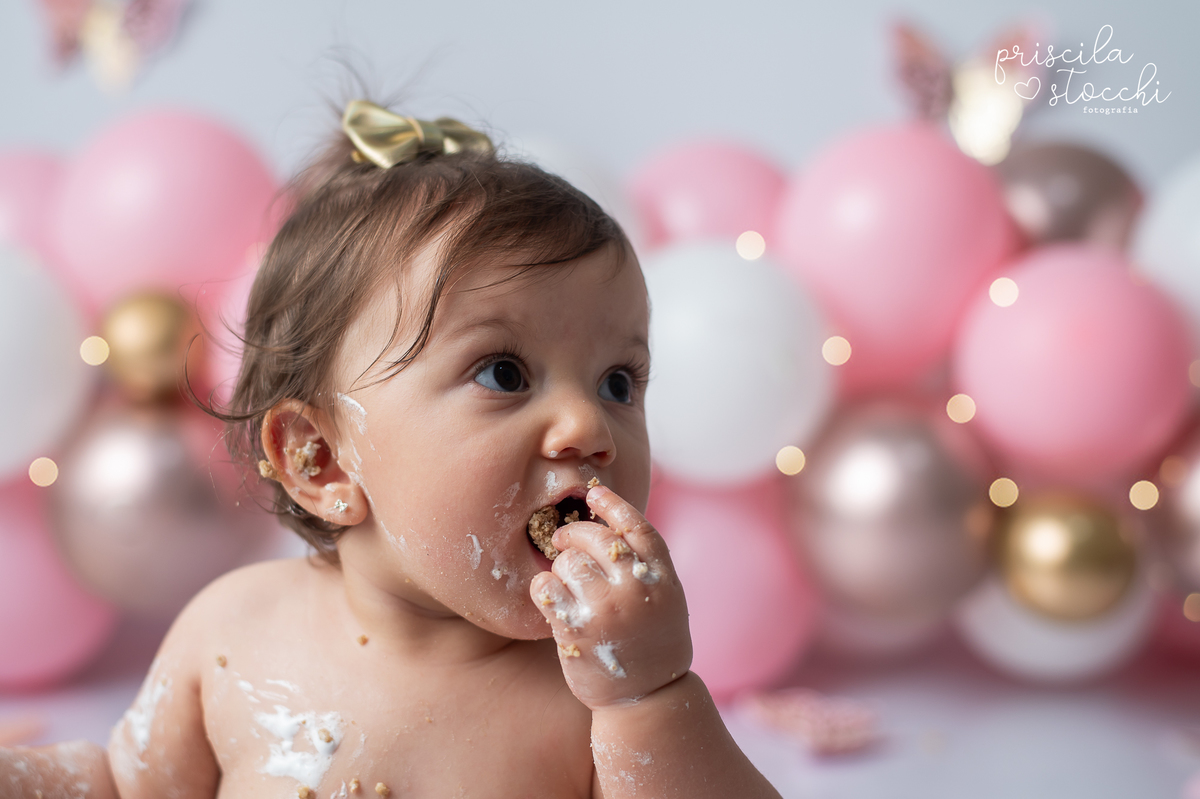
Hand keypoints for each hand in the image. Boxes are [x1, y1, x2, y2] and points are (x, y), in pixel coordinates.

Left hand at [529, 485, 691, 709]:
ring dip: (560, 569)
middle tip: (565, 543)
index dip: (613, 503)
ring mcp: (605, 609)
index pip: (634, 525)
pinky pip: (545, 589)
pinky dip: (543, 590)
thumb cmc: (652, 640)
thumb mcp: (666, 597)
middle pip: (592, 537)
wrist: (649, 696)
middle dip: (573, 536)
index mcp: (660, 576)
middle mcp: (634, 588)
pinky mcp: (575, 630)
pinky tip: (551, 600)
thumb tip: (609, 519)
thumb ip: (644, 563)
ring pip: (566, 561)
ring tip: (567, 586)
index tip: (595, 492)